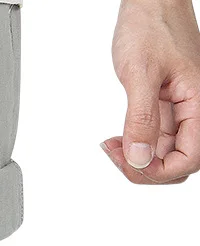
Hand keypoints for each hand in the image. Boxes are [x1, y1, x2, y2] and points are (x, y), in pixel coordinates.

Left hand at [103, 0, 199, 183]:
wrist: (150, 3)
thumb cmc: (150, 26)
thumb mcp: (141, 72)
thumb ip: (141, 117)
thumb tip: (140, 157)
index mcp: (199, 101)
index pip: (190, 158)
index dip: (159, 170)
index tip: (129, 161)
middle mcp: (194, 109)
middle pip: (179, 163)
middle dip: (145, 169)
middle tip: (115, 154)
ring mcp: (179, 111)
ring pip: (165, 156)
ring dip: (137, 160)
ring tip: (112, 146)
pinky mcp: (165, 109)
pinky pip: (155, 141)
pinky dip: (134, 147)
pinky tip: (116, 140)